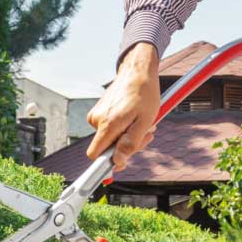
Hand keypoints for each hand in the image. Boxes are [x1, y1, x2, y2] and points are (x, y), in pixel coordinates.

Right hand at [86, 43, 160, 171]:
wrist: (137, 70)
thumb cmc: (144, 94)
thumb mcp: (145, 122)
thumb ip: (131, 143)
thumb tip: (118, 162)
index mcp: (107, 124)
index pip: (95, 155)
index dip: (104, 165)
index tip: (113, 171)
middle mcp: (97, 120)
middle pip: (106, 148)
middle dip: (126, 147)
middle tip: (146, 135)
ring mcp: (96, 115)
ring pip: (110, 139)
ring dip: (128, 136)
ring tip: (143, 123)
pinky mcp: (99, 111)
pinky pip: (109, 129)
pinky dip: (123, 128)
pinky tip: (134, 118)